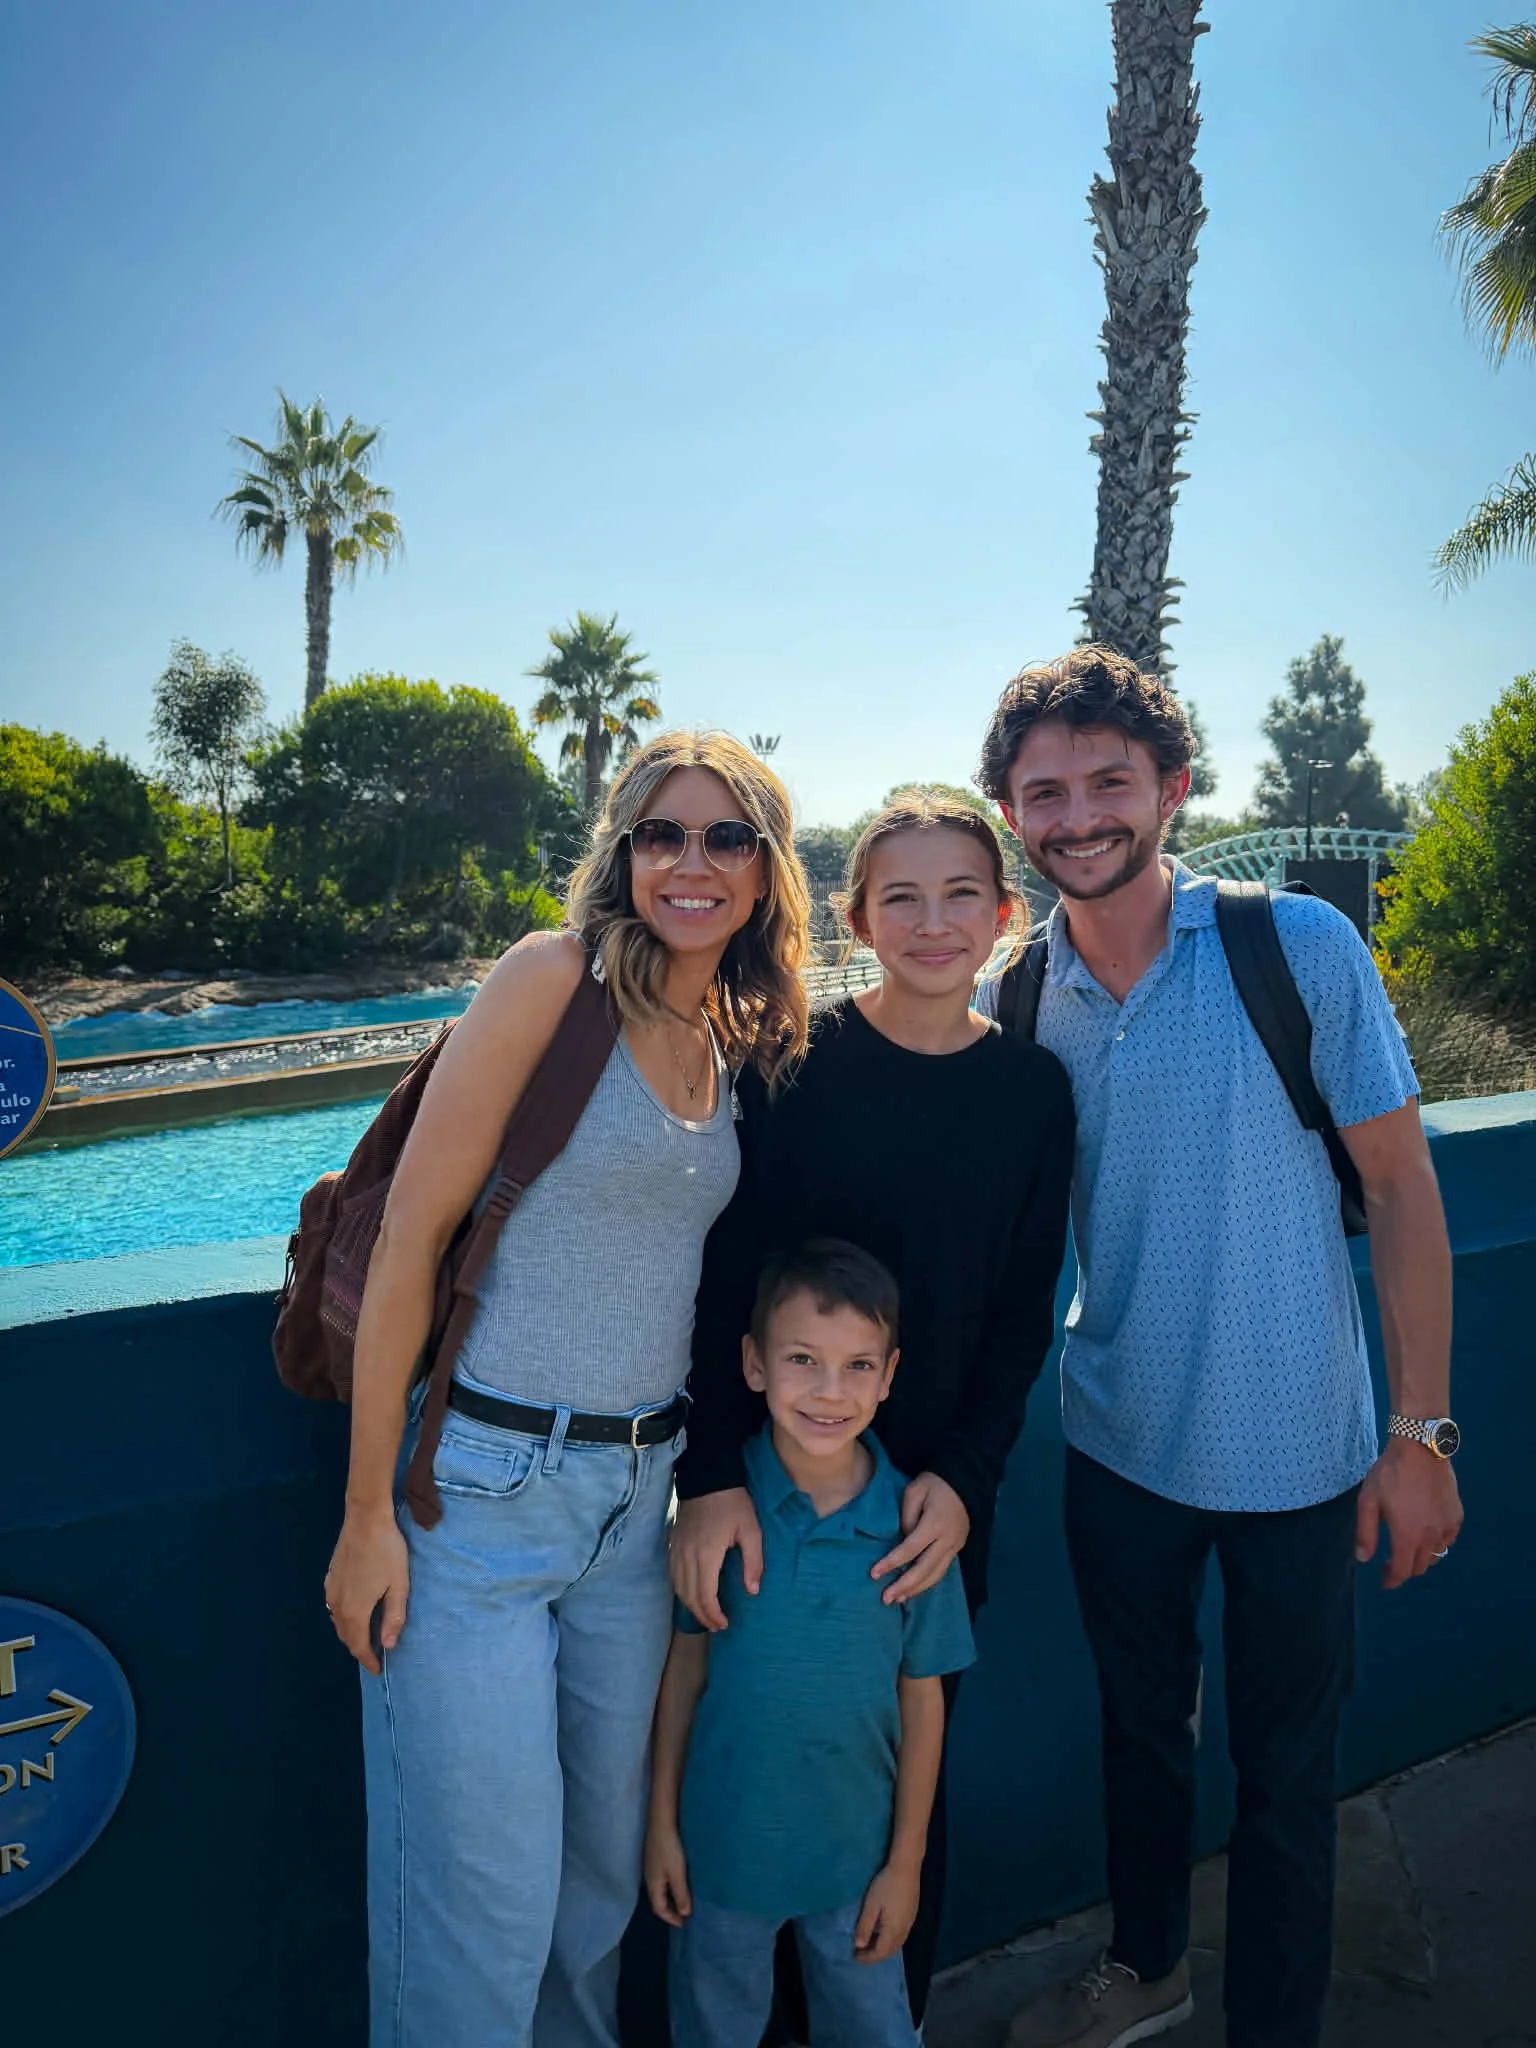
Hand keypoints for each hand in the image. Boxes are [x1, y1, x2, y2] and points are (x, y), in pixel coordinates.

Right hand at [325, 1507, 409, 1673]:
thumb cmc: (387, 1552)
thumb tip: (389, 1645)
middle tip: (374, 1655)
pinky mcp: (330, 1578)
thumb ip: (394, 1617)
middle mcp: (337, 1605)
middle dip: (359, 1649)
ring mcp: (331, 1591)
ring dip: (351, 1633)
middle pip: (346, 1636)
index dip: (368, 1660)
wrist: (366, 1520)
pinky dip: (344, 1618)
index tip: (377, 1670)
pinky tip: (355, 1612)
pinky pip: (334, 1607)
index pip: (359, 1646)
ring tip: (367, 1636)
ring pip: (338, 1622)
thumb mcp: (399, 1585)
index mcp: (355, 1611)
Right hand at [644, 1821, 692, 1926]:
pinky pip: (662, 1880)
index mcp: (653, 1886)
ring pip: (661, 1890)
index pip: (659, 1909)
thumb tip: (685, 1914)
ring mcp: (651, 1868)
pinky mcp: (655, 1859)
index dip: (671, 1918)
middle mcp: (649, 1879)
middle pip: (658, 1901)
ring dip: (671, 1898)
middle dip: (671, 1910)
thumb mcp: (678, 1873)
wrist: (661, 1822)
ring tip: (684, 1900)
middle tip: (685, 1914)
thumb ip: (681, 1894)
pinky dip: (671, 1887)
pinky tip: (679, 1882)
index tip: (684, 1923)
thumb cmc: (669, 1849)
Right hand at [671, 1487, 763, 1630]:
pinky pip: (673, 1576)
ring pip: (678, 1588)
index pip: (705, 1596)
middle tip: (717, 1625)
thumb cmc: (733, 1503)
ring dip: (691, 1605)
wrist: (707, 1477)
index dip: (714, 1615)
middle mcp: (686, 1557)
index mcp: (707, 1555)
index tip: (725, 1624)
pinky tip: (691, 1594)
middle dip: (703, 1615)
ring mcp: (676, 1550)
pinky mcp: (672, 1544)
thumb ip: (753, 1562)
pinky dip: (681, 1591)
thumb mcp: (751, 1530)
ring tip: (706, 1615)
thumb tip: (752, 1591)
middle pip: (689, 1597)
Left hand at [854, 1859, 919, 1963]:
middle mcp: (904, 1931)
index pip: (880, 1953)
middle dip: (874, 1955)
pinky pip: (900, 1936)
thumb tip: (858, 1946)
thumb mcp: (871, 1905)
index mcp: (893, 1931)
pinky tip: (882, 1932)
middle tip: (860, 1953)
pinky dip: (889, 1940)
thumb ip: (865, 1926)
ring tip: (869, 1944)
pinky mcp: (912, 1915)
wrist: (906, 1868)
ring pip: (896, 1944)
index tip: (854, 1956)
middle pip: (889, 1951)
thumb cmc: (886, 1885)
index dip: (867, 1958)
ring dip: (883, 1948)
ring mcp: (910, 1923)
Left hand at [871, 1473, 969, 1604]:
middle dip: (904, 1586)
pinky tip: (915, 1590)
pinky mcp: (957, 1549)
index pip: (910, 1549)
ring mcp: (955, 1547)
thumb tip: (902, 1540)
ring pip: (935, 1575)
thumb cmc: (935, 1484)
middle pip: (924, 1569)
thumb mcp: (914, 1491)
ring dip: (916, 1590)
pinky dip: (927, 1583)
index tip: (874, 1574)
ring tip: (898, 1600)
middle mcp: (947, 1540)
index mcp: (935, 1524)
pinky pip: (941, 1571)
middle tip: (885, 1599)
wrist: (965, 1483)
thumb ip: (906, 1517)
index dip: (891, 1563)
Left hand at [1356, 1438, 1463, 1588]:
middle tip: (1389, 1563)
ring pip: (1435, 1556)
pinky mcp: (1457, 1516)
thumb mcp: (1368, 1501)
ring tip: (1406, 1548)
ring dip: (1420, 1558)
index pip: (1401, 1571)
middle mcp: (1430, 1537)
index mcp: (1407, 1535)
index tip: (1383, 1582)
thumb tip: (1363, 1559)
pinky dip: (1437, 1544)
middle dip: (1403, 1570)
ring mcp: (1447, 1527)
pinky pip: (1447, 1541)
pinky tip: (1425, 1534)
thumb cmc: (1389, 1474)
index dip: (1391, 1581)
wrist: (1420, 1449)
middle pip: (1419, 1567)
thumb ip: (1365, 1533)